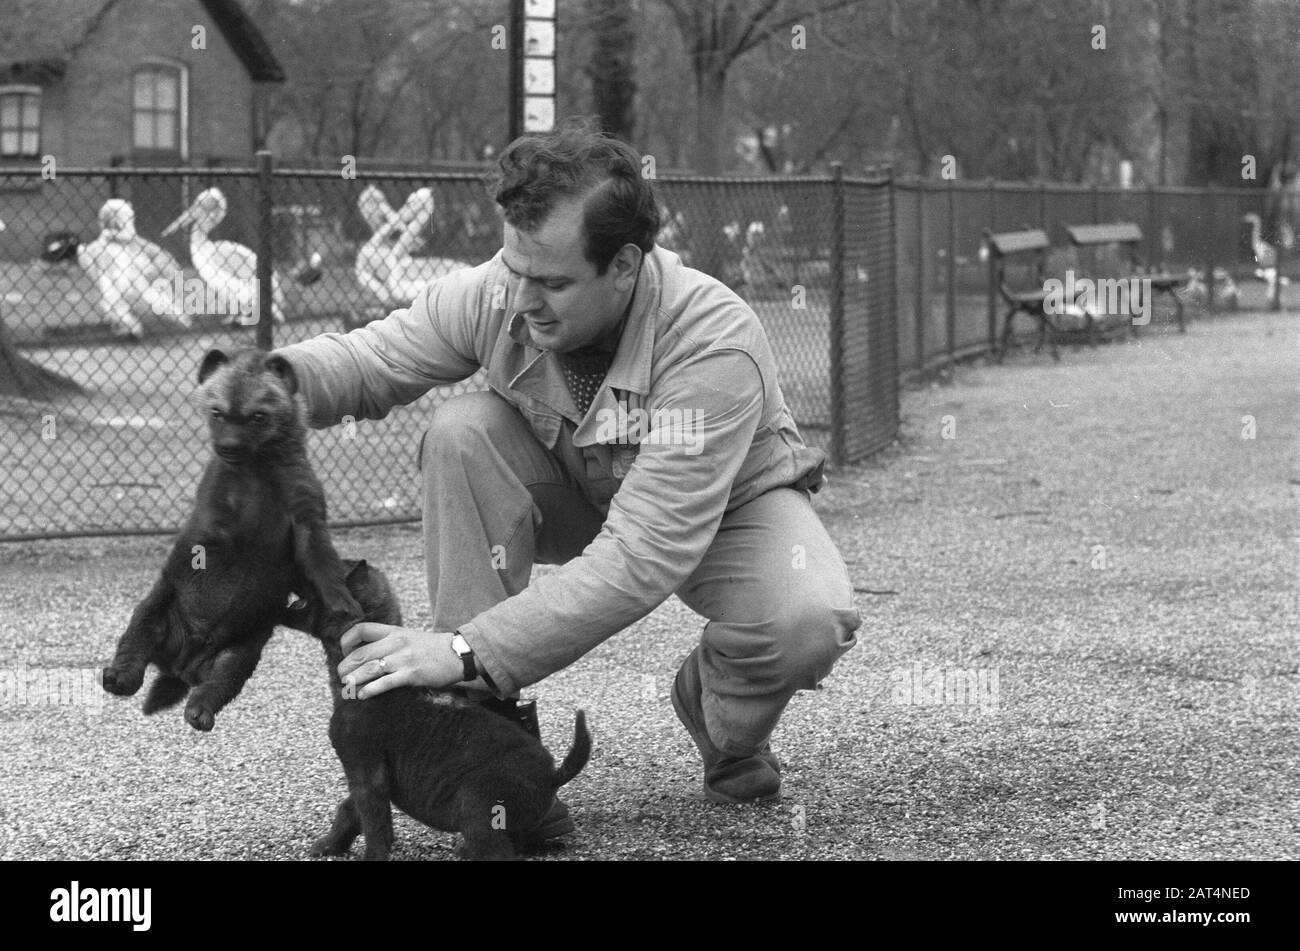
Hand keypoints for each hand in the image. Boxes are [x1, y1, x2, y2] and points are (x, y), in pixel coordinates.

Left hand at [336, 624, 461, 698]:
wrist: (459, 653)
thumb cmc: (432, 648)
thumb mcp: (409, 637)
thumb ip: (390, 642)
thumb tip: (367, 655)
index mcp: (394, 631)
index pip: (362, 629)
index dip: (347, 641)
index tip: (345, 652)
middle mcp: (396, 642)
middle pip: (361, 653)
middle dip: (346, 666)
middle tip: (342, 676)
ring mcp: (404, 658)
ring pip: (370, 669)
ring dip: (354, 679)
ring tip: (347, 687)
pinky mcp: (412, 674)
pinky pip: (385, 683)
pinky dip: (370, 690)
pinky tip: (363, 695)